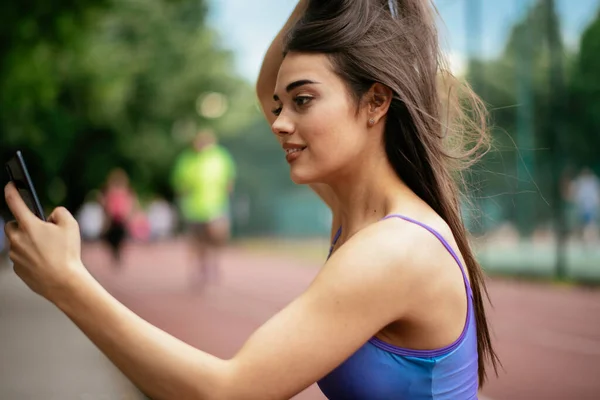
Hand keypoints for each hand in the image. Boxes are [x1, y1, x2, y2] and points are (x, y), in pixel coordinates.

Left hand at [4, 182, 85, 300]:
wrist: (63, 282)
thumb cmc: (67, 253)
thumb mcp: (71, 225)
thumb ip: (60, 212)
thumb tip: (51, 214)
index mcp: (29, 225)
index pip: (14, 202)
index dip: (11, 190)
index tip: (10, 185)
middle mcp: (17, 239)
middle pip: (11, 225)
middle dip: (22, 224)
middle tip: (38, 230)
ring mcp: (15, 255)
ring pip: (16, 242)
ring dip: (26, 241)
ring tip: (46, 249)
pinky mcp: (17, 269)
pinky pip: (20, 257)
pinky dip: (29, 256)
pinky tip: (44, 260)